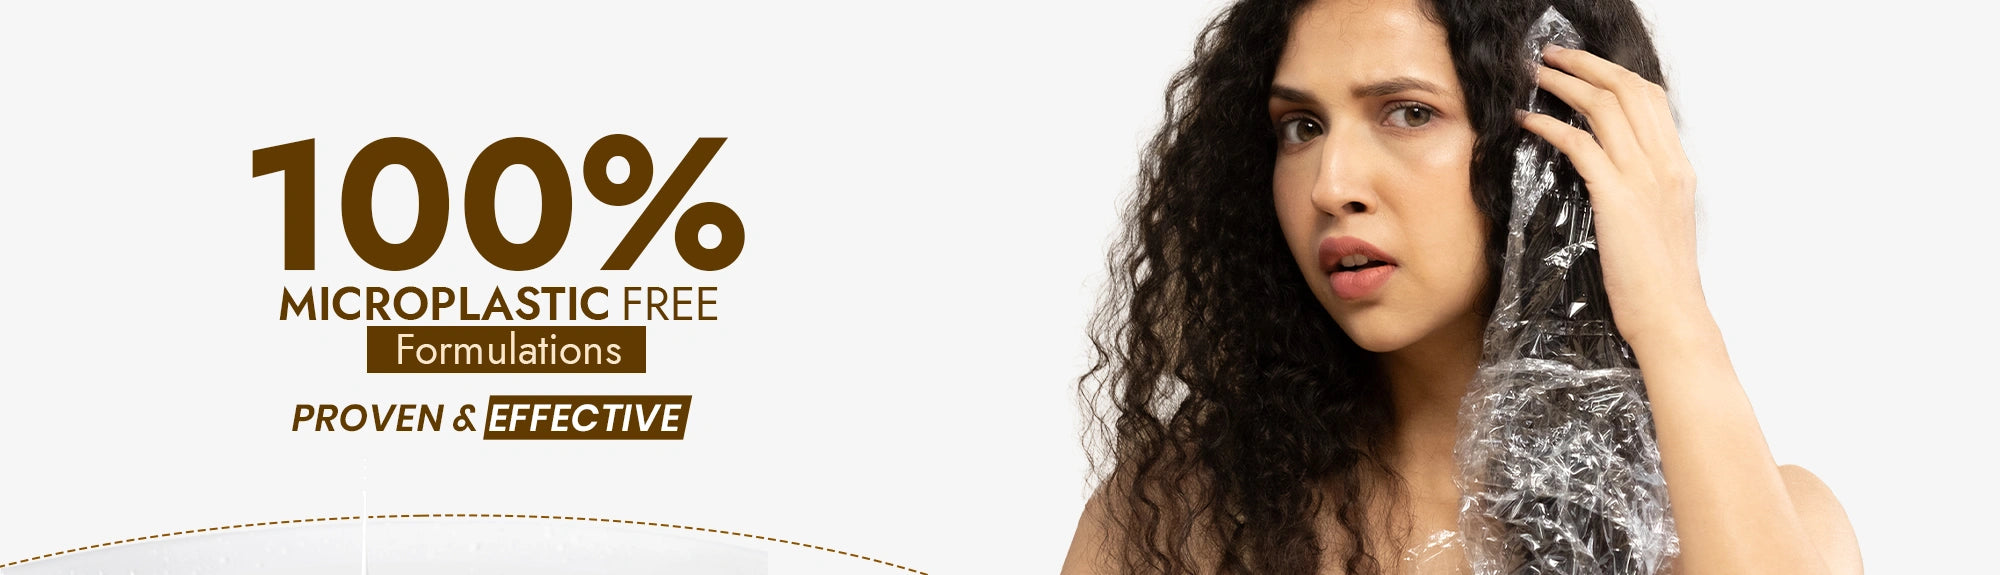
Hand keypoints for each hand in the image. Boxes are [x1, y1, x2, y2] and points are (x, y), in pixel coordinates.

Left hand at [1518, 44, 1707, 345]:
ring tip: (1535, 76)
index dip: (1614, 74)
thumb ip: (1639, 190)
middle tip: (1552, 56)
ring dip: (1565, 84)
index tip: (1584, 66)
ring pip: (1606, 107)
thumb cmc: (1656, 283)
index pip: (1651, 99)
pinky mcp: (1618, 199)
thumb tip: (1604, 171)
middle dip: (1587, 65)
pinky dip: (1551, 125)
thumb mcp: (1656, 224)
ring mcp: (1644, 179)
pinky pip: (1581, 145)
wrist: (1670, 318)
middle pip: (1629, 89)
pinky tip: (1528, 121)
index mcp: (1678, 168)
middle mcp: (1666, 164)